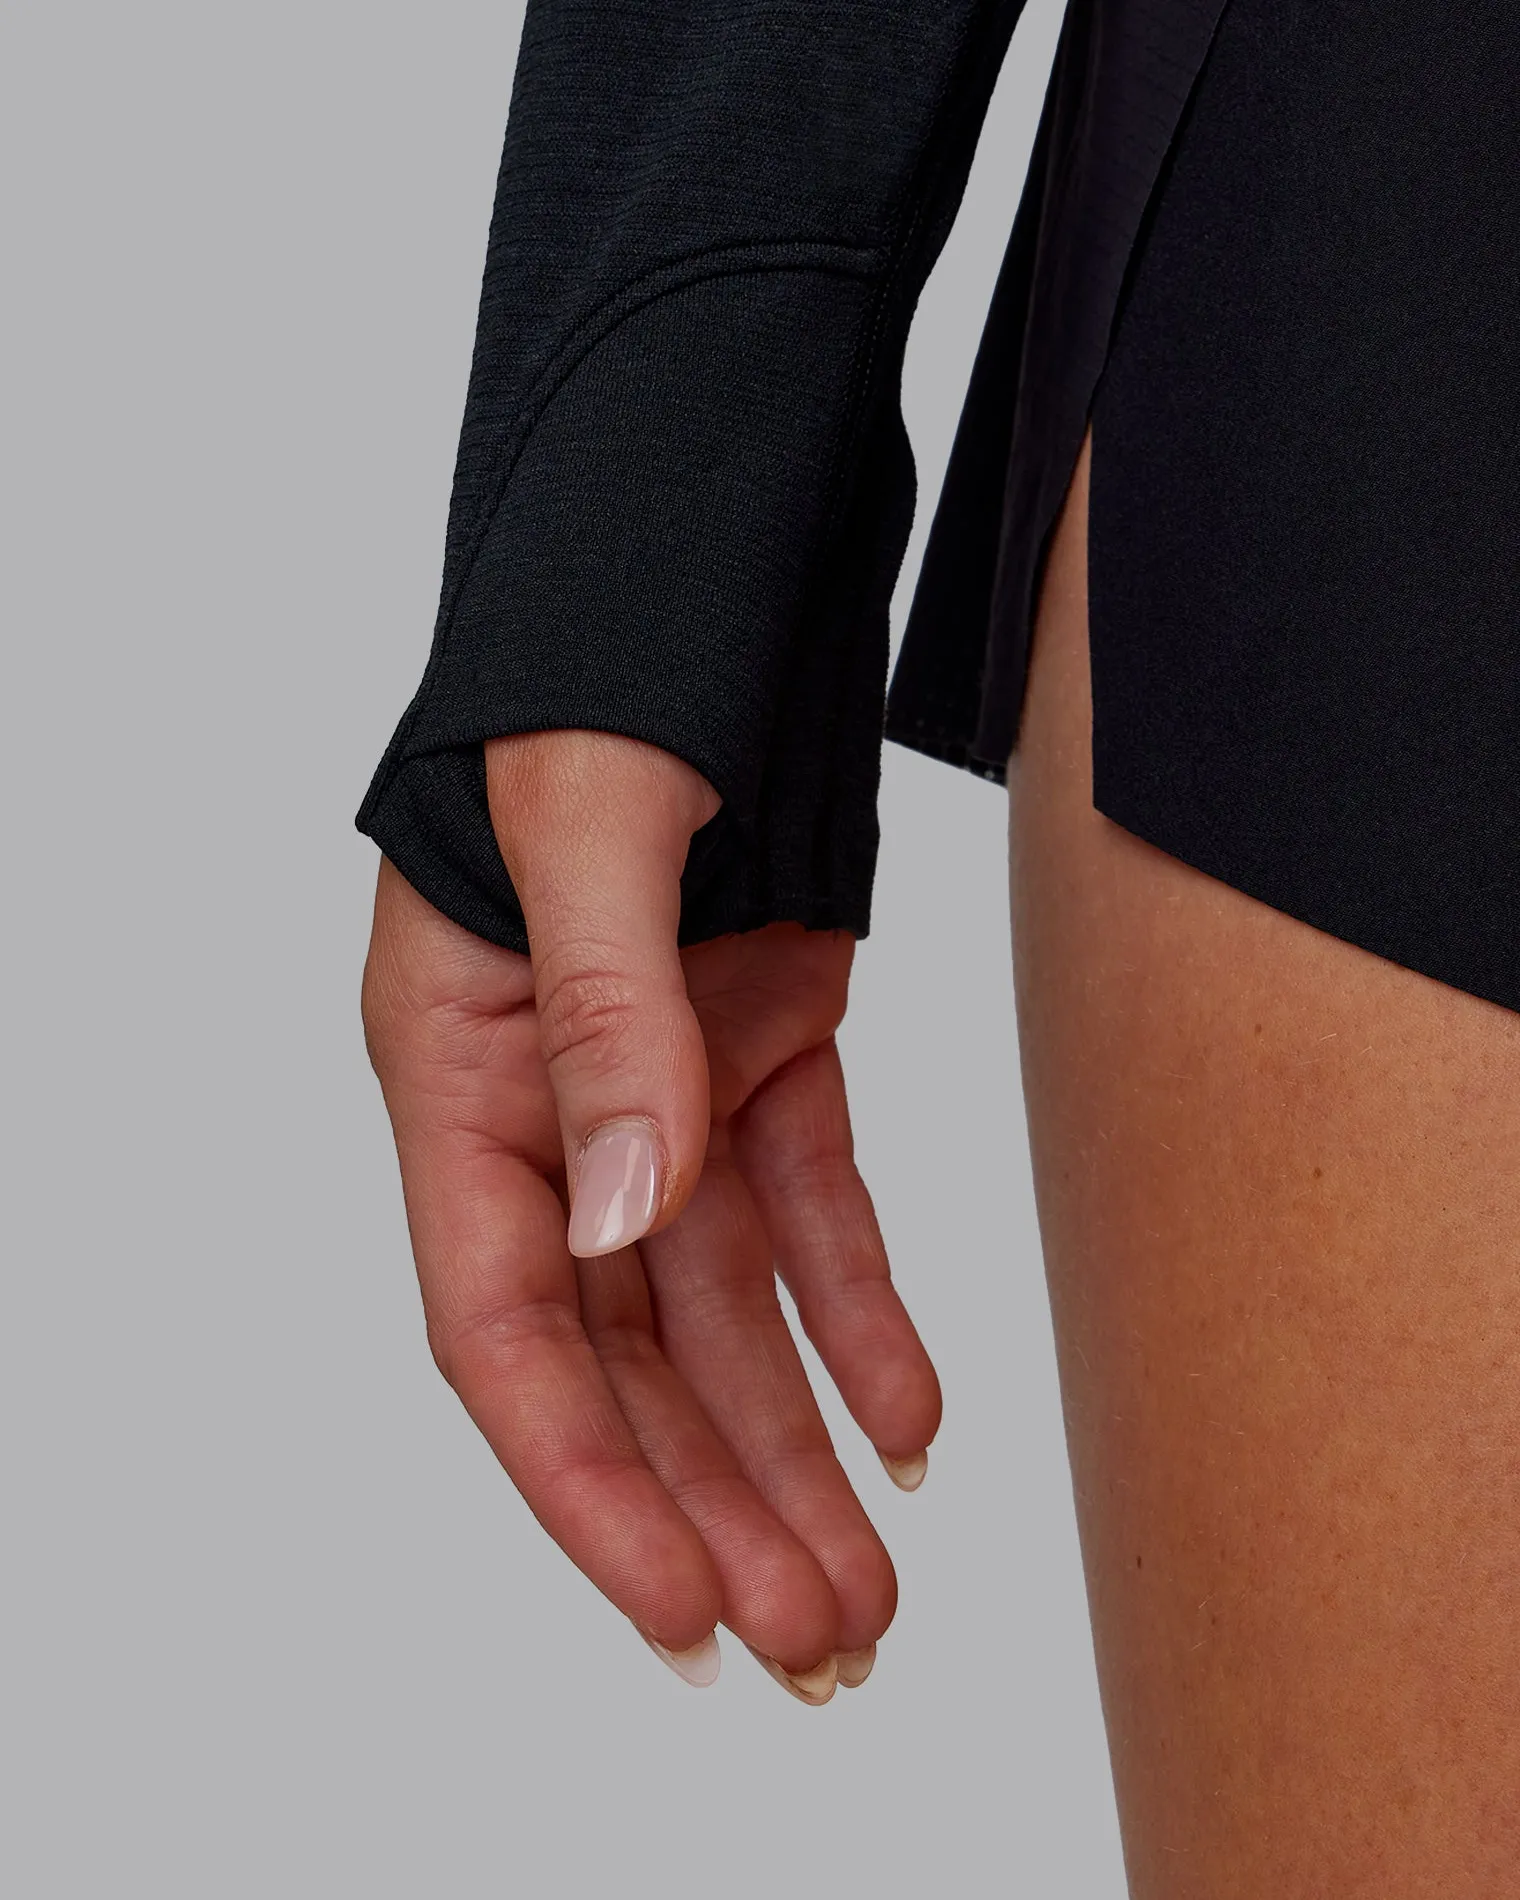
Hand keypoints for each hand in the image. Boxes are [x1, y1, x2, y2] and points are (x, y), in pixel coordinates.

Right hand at [361, 729, 940, 1701]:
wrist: (700, 560)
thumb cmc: (601, 661)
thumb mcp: (586, 816)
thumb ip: (602, 1010)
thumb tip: (623, 1205)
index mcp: (461, 1064)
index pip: (506, 1322)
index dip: (584, 1480)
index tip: (679, 1598)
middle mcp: (556, 1098)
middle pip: (630, 1356)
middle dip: (715, 1505)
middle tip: (813, 1639)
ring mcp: (669, 1078)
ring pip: (728, 1310)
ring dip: (795, 1446)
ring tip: (868, 1588)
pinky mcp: (768, 1040)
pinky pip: (817, 1206)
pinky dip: (865, 1310)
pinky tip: (913, 1414)